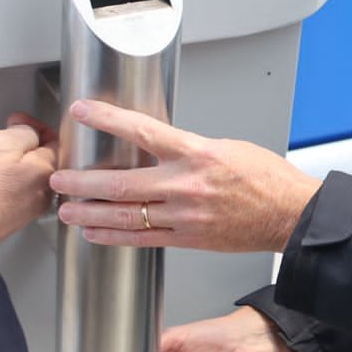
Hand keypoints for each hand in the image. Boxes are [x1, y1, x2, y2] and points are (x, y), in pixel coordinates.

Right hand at [0, 114, 58, 243]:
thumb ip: (23, 133)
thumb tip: (28, 132)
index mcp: (46, 172)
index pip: (54, 140)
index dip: (34, 125)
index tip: (18, 122)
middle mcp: (42, 194)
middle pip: (40, 160)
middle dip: (22, 146)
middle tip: (2, 138)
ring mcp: (25, 210)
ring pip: (23, 178)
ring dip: (9, 166)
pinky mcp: (6, 220)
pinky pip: (9, 194)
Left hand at [49, 100, 321, 253]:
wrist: (291, 214)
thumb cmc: (267, 178)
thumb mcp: (227, 147)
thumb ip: (189, 149)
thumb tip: (159, 147)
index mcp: (197, 153)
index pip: (141, 131)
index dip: (107, 119)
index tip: (81, 111)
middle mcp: (186, 185)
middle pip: (121, 183)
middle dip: (83, 181)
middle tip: (59, 177)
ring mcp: (185, 215)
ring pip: (125, 215)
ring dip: (90, 213)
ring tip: (66, 210)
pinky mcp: (188, 239)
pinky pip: (142, 239)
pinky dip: (114, 236)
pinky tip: (96, 232)